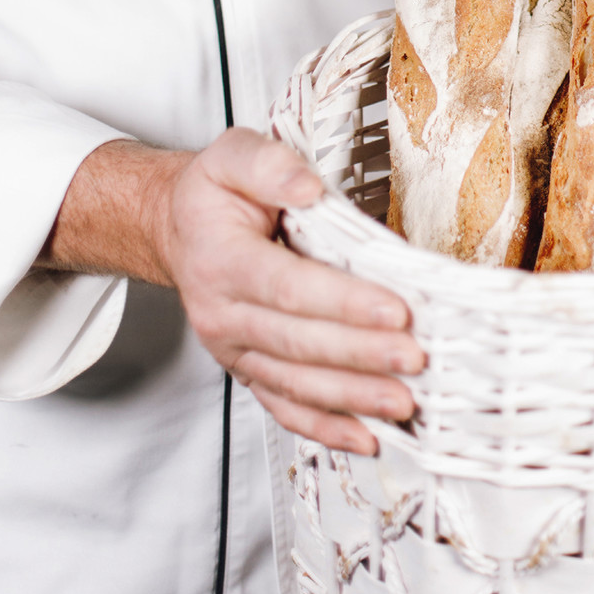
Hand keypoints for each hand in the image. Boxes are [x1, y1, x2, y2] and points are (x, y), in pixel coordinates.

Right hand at [41, 130, 423, 453]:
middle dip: (361, 354)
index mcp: (222, 262)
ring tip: (403, 402)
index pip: (288, 287)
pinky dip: (325, 428)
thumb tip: (307, 186)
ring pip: (296, 383)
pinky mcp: (249, 371)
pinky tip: (366, 438)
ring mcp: (235, 350)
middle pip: (299, 343)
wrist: (179, 229)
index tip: (395, 310)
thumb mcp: (231, 155)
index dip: (343, 303)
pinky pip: (285, 407)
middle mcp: (224, 315)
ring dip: (352, 397)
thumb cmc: (213, 194)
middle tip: (415, 358)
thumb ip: (267, 164)